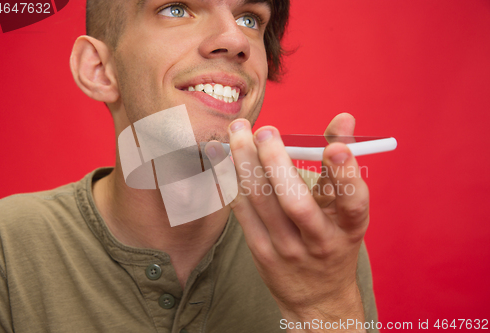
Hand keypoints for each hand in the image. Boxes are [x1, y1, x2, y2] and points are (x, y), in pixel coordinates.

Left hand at [214, 113, 368, 330]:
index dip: (346, 175)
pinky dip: (231, 180)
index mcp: (349, 227)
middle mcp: (320, 241)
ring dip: (246, 162)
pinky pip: (243, 211)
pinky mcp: (261, 252)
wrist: (318, 298)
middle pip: (296, 203)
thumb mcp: (346, 210)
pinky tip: (222, 156)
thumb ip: (341, 162)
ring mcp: (287, 249)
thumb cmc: (333, 241)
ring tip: (237, 131)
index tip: (334, 147)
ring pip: (262, 203)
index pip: (352, 202)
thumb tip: (343, 118)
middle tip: (265, 130)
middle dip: (277, 162)